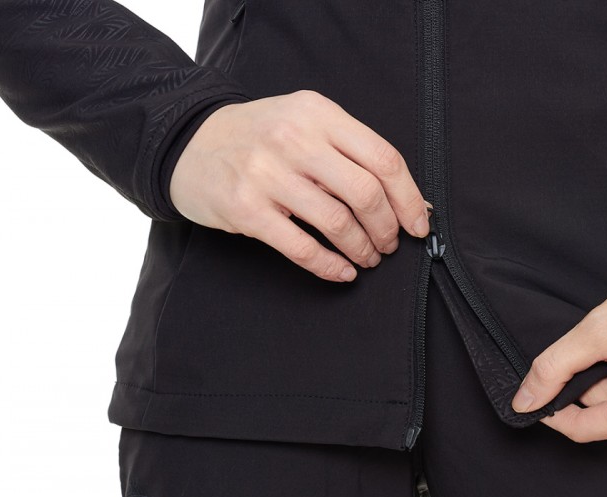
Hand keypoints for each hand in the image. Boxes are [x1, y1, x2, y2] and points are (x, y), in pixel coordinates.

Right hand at [169, 89, 430, 281]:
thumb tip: (409, 201)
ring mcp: (267, 174)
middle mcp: (294, 139)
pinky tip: (341, 271)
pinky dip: (329, 265)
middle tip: (389, 245)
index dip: (409, 199)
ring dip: (362, 249)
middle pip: (366, 193)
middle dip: (387, 228)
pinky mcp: (245, 208)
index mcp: (319, 114)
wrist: (188, 141)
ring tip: (367, 258)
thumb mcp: (305, 122)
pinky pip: (300, 246)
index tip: (419, 225)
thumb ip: (350, 152)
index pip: (383, 159)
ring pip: (337, 222)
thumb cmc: (259, 136)